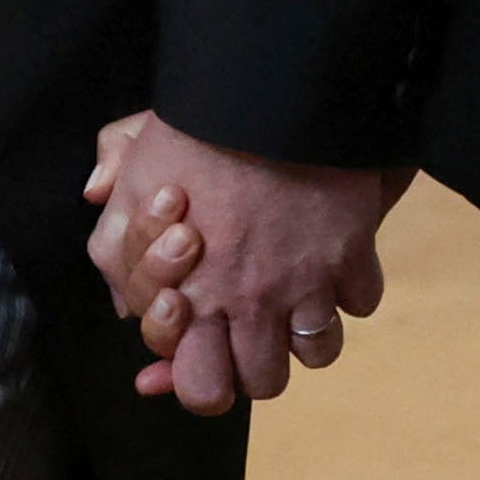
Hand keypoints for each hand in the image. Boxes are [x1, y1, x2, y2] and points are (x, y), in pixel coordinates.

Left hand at [84, 110, 402, 414]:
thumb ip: (117, 246)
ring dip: (307, 334)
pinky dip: (350, 289)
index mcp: (194, 298)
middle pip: (264, 383)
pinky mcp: (352, 252)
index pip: (200, 388)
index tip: (206, 351)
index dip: (201, 382)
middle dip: (255, 366)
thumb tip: (120, 301)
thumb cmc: (192, 135)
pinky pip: (362, 302)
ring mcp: (307, 282)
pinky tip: (332, 264)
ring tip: (296, 302)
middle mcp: (251, 303)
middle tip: (250, 330)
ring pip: (318, 353)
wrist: (266, 91)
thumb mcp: (133, 184)